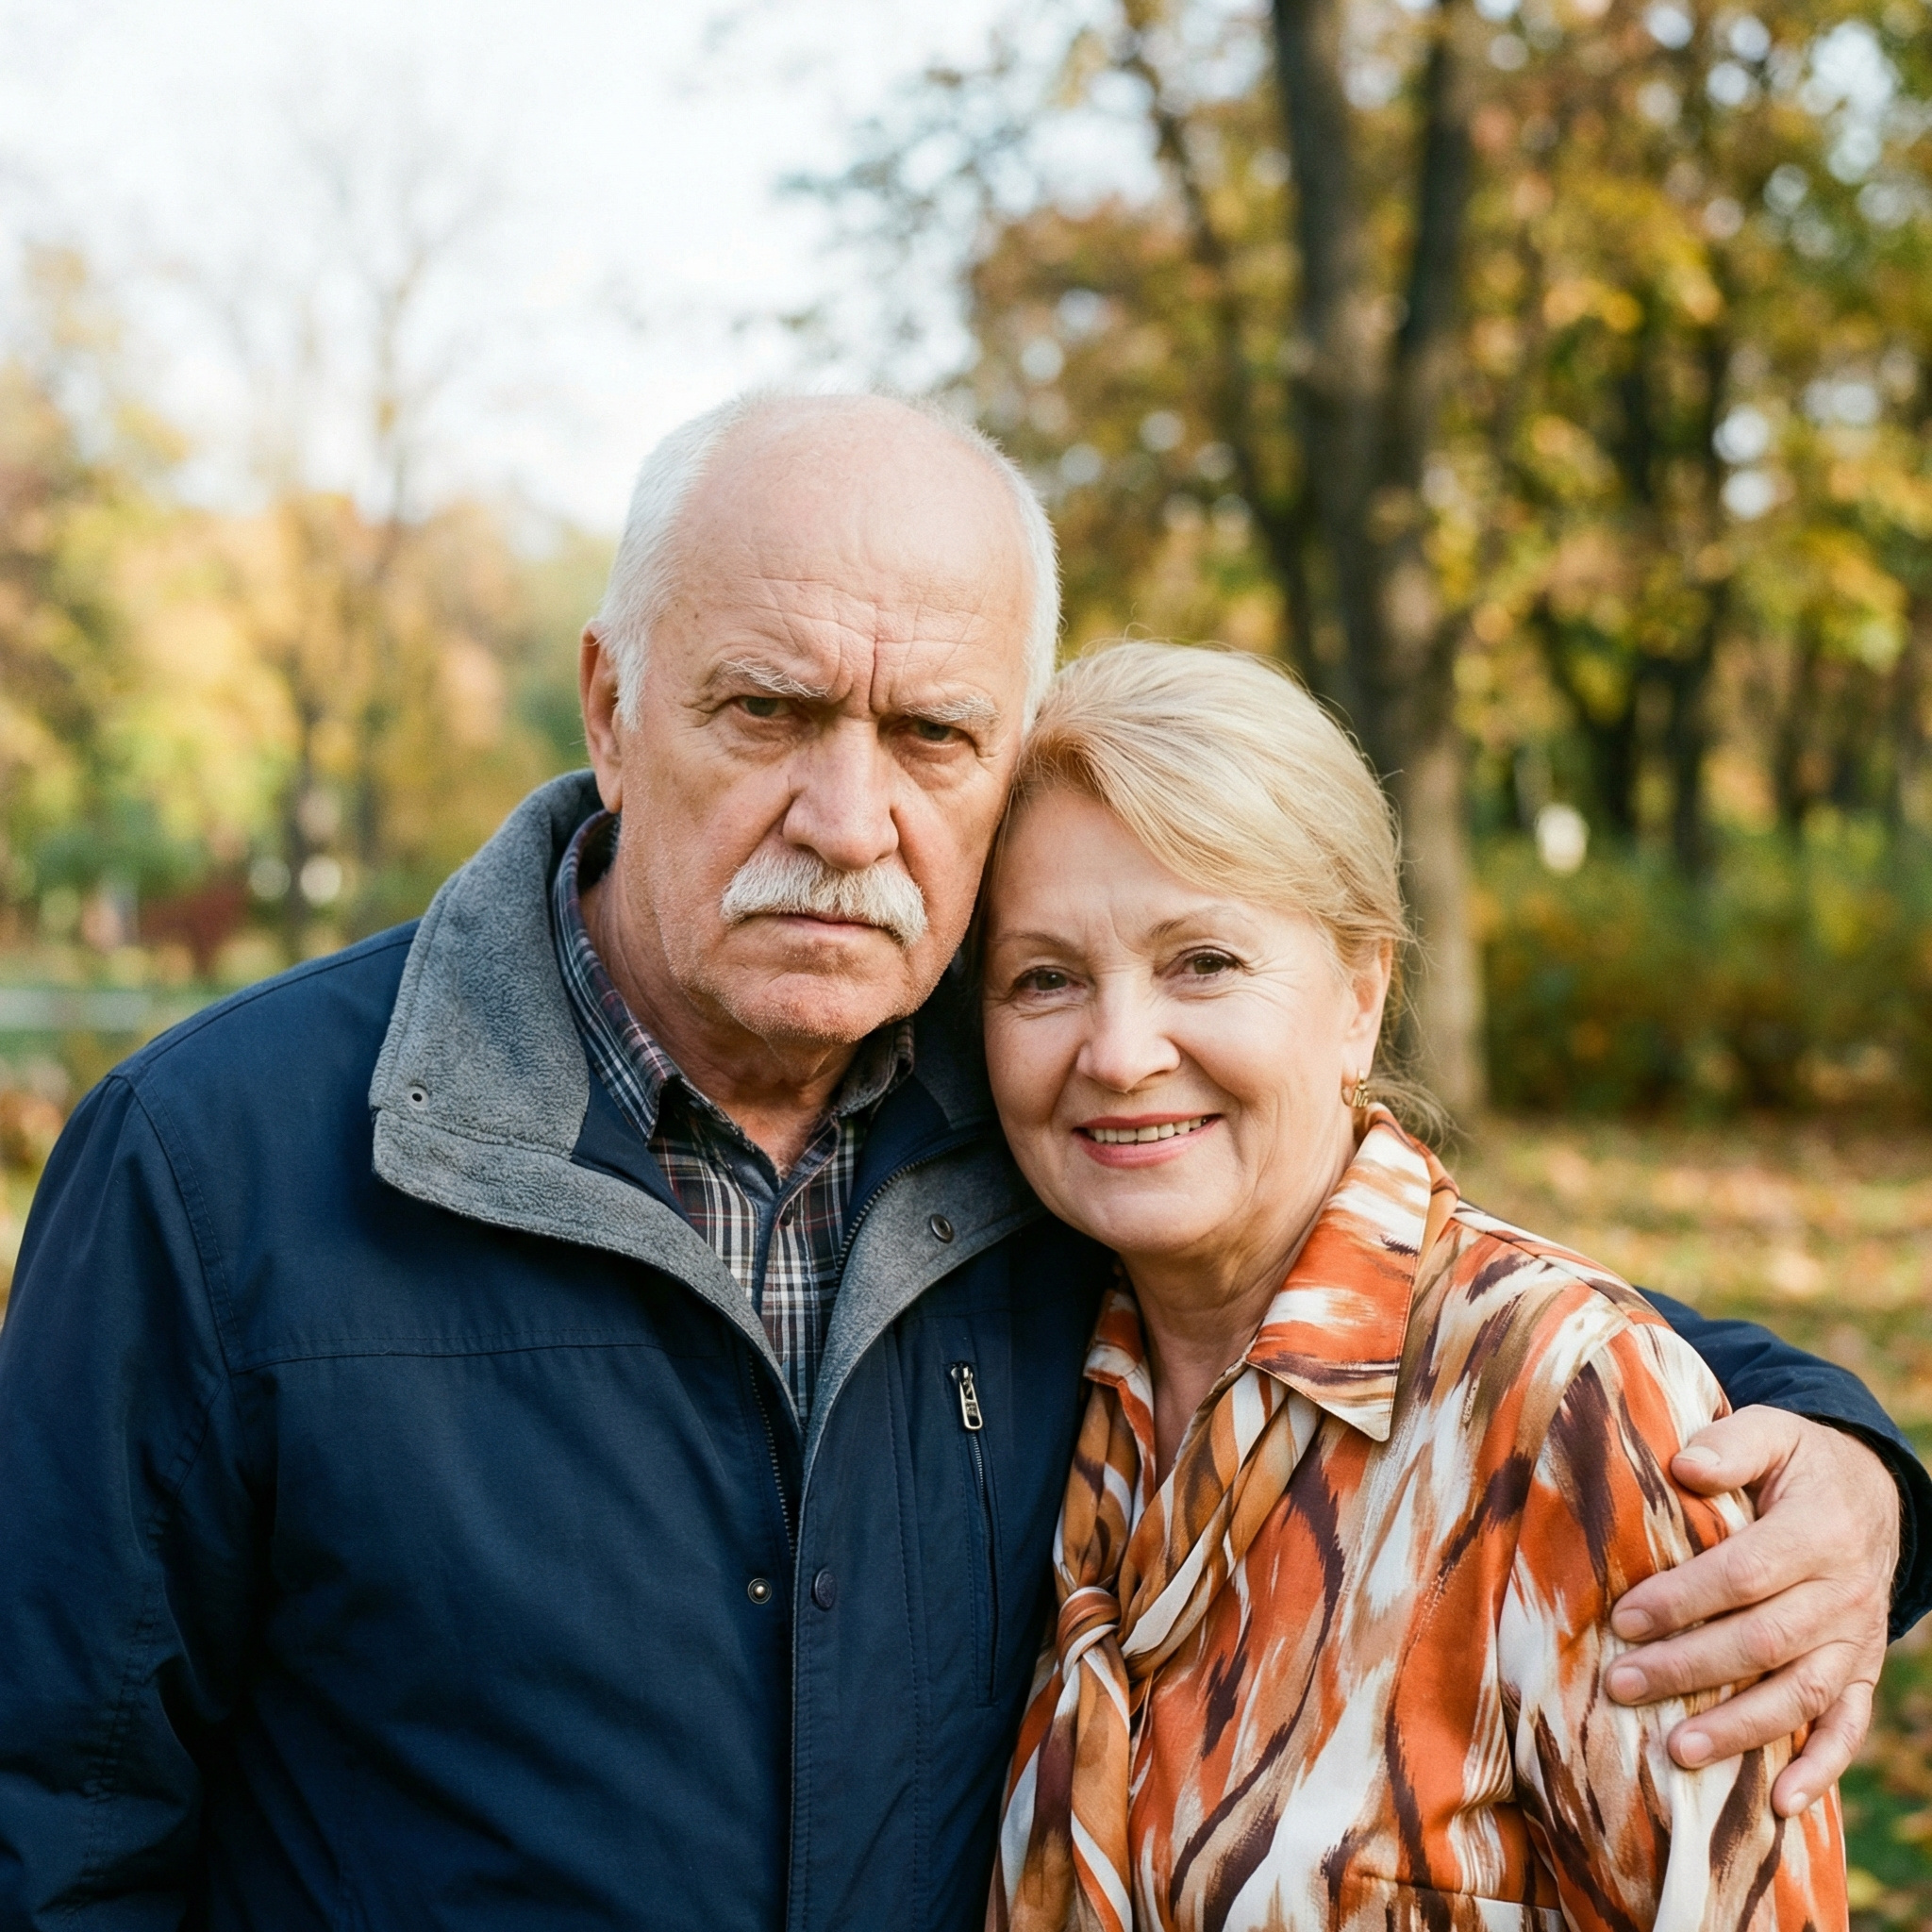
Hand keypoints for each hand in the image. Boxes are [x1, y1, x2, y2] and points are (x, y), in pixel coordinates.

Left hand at [1603, 1406, 1897, 1816]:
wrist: (1873, 1493)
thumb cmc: (1798, 1463)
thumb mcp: (1772, 1431)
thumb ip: (1730, 1444)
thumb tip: (1684, 1466)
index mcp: (1817, 1531)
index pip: (1745, 1574)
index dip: (1685, 1600)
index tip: (1623, 1618)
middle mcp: (1843, 1594)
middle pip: (1764, 1642)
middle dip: (1690, 1669)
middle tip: (1622, 1686)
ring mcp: (1857, 1640)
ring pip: (1800, 1694)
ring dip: (1740, 1728)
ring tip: (1676, 1751)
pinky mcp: (1862, 1672)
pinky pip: (1847, 1728)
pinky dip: (1820, 1770)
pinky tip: (1780, 1805)